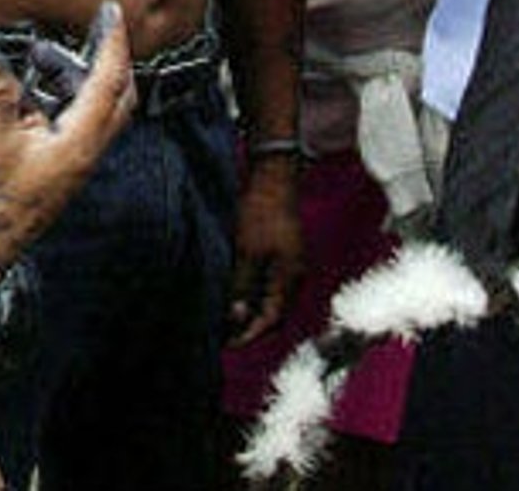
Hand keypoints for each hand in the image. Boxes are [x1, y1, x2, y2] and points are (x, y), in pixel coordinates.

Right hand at [0, 3, 133, 272]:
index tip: (112, 11)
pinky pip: (71, 121)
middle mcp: (86, 150)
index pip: (110, 81)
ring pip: (92, 107)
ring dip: (73, 76)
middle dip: (106, 58)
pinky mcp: (59, 167)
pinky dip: (57, 97)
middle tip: (91, 29)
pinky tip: (26, 90)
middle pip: (117, 94)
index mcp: (81, 141)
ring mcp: (74, 161)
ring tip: (37, 56)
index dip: (113, 42)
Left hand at [226, 156, 303, 342]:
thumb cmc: (261, 212)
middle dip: (250, 326)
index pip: (271, 321)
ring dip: (250, 309)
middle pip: (274, 313)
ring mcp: (290, 262)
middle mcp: (294, 275)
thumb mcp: (246, 252)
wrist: (274, 175)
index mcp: (289, 278)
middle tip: (223, 333)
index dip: (247, 335)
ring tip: (225, 314)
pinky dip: (252, 292)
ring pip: (271, 298)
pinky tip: (234, 290)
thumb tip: (235, 317)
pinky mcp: (282, 251)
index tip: (225, 343)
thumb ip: (242, 287)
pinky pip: (269, 282)